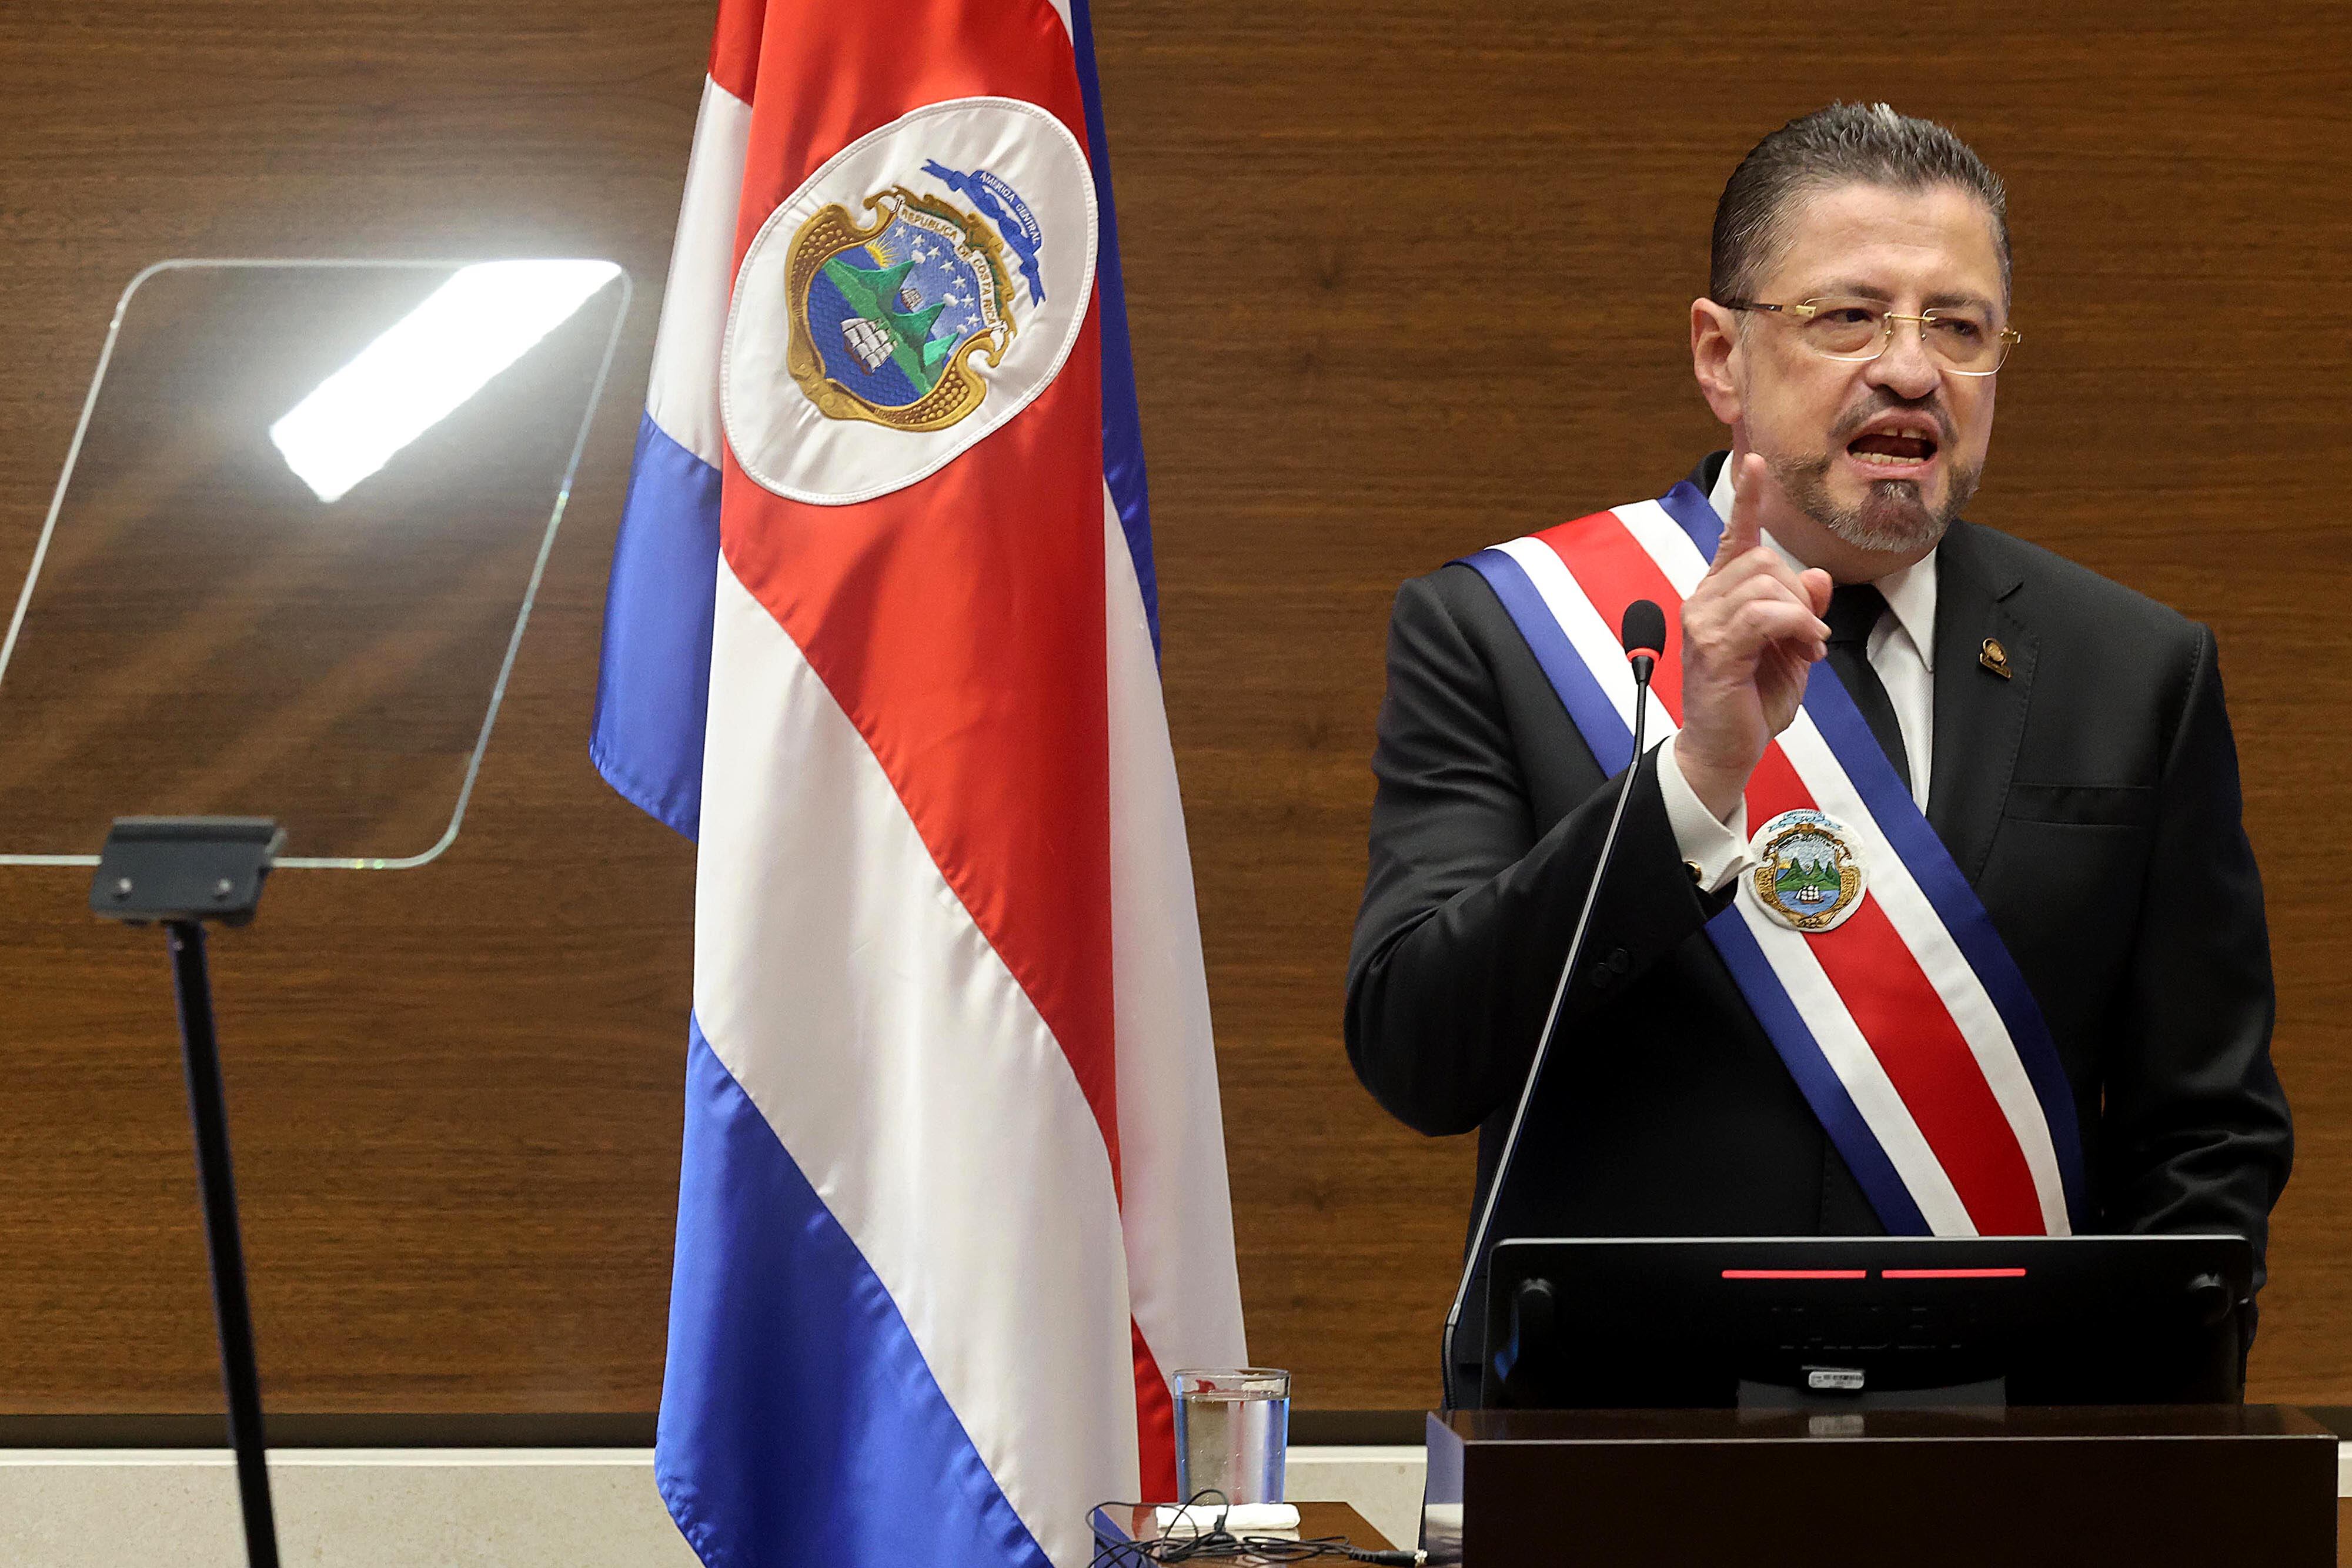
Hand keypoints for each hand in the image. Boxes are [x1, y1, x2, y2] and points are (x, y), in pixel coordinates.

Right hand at [1675, 453, 1831, 821]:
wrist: (1725, 750)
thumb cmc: (1750, 701)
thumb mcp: (1790, 648)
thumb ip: (1801, 609)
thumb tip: (1818, 576)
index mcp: (1719, 595)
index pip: (1733, 537)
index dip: (1747, 499)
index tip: (1755, 462)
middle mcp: (1704, 600)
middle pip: (1765, 559)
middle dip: (1800, 593)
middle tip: (1811, 635)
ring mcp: (1704, 622)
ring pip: (1768, 582)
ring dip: (1802, 614)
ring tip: (1807, 647)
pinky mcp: (1715, 647)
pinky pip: (1766, 613)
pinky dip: (1797, 625)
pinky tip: (1805, 647)